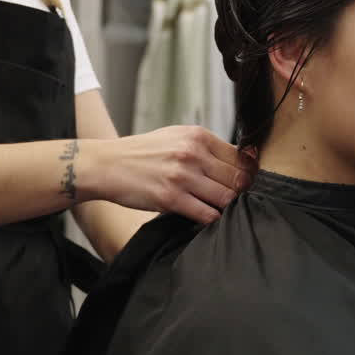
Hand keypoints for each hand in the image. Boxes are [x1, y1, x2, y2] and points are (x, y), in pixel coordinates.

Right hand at [85, 126, 252, 223]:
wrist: (106, 164)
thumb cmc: (144, 153)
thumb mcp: (177, 137)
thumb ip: (206, 147)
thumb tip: (241, 160)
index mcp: (198, 136)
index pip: (240, 157)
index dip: (247, 173)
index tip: (245, 183)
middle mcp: (192, 153)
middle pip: (238, 178)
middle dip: (240, 192)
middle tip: (235, 200)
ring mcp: (182, 176)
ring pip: (226, 198)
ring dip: (227, 207)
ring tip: (219, 208)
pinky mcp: (171, 198)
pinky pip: (207, 214)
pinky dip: (211, 218)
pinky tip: (205, 216)